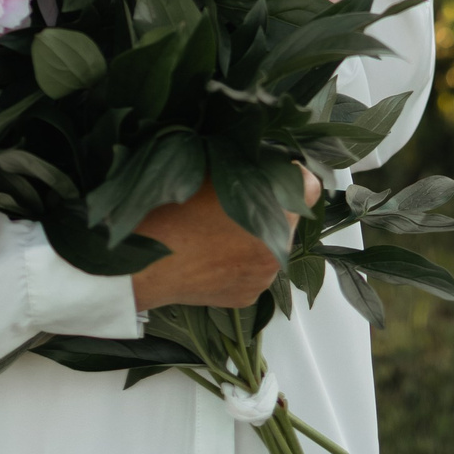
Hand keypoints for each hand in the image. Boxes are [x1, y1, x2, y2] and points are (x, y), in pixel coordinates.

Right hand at [129, 168, 319, 311]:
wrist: (144, 262)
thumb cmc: (176, 211)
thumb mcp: (214, 168)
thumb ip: (247, 163)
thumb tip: (263, 157)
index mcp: (278, 214)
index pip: (308, 186)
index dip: (291, 173)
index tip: (273, 169)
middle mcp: (279, 250)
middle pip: (288, 218)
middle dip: (269, 206)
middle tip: (235, 198)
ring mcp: (263, 278)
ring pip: (269, 246)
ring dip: (254, 235)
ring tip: (218, 229)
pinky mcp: (246, 297)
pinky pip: (252, 271)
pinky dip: (239, 261)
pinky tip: (212, 254)